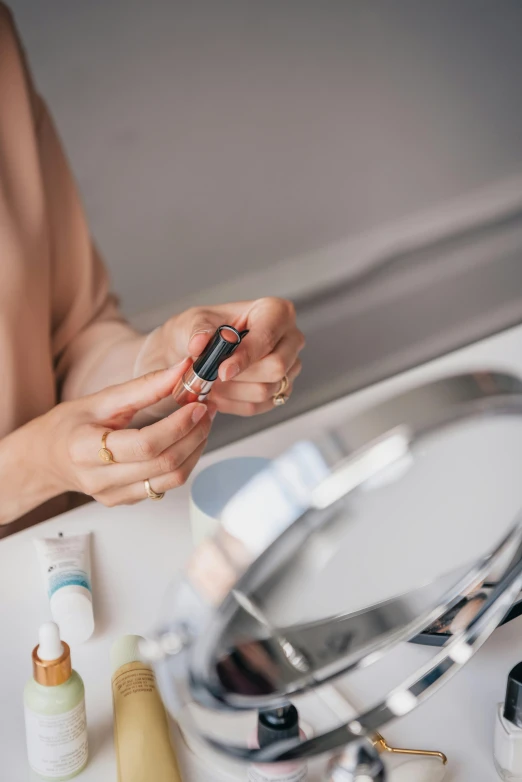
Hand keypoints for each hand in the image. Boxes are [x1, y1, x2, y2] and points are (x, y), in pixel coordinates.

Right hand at [38, 360, 214, 506]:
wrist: (47, 458)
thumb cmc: (70, 425)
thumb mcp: (100, 400)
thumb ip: (143, 387)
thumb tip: (181, 369)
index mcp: (85, 450)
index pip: (145, 445)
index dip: (177, 426)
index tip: (197, 406)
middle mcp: (99, 480)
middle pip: (163, 464)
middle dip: (194, 435)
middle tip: (206, 411)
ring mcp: (114, 495)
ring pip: (171, 479)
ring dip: (195, 450)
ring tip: (201, 424)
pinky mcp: (126, 500)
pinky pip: (165, 486)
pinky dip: (184, 462)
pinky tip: (187, 442)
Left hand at [158, 298, 304, 415]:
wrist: (199, 351)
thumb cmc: (203, 330)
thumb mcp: (193, 321)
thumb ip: (197, 330)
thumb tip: (199, 342)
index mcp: (275, 311)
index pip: (268, 338)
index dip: (245, 357)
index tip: (223, 370)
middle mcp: (290, 338)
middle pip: (276, 367)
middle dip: (239, 377)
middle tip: (213, 377)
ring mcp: (289, 366)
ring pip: (266, 390)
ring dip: (232, 391)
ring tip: (212, 382)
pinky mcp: (281, 389)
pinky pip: (259, 405)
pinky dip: (233, 403)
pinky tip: (220, 392)